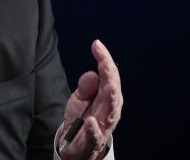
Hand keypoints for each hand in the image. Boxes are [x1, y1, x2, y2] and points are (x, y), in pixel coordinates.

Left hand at [59, 40, 122, 159]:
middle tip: (105, 59)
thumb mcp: (80, 98)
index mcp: (107, 97)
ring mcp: (104, 125)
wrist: (76, 146)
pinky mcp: (94, 141)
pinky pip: (95, 135)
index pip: (109, 75)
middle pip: (112, 89)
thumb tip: (92, 73)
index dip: (104, 59)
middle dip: (110, 74)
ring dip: (110, 98)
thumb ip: (86, 86)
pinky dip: (94, 129)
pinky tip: (91, 121)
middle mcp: (110, 110)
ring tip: (109, 85)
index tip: (97, 44)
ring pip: (111, 111)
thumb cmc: (81, 119)